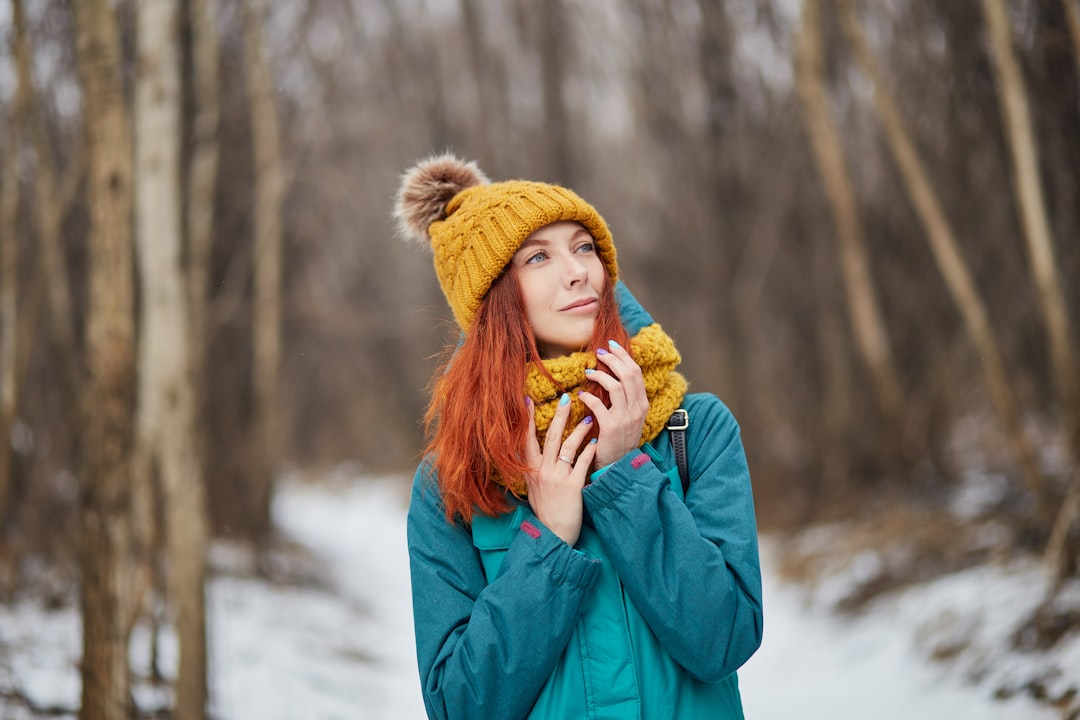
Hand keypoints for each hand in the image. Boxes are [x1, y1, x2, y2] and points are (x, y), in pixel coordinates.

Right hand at [524, 394, 597, 545]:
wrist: (553, 534)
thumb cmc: (544, 511)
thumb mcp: (530, 488)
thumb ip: (530, 469)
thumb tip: (523, 452)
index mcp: (530, 470)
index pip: (526, 439)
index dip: (526, 420)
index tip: (527, 400)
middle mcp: (542, 471)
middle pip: (551, 437)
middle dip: (559, 416)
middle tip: (566, 398)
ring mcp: (557, 478)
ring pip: (569, 447)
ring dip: (580, 430)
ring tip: (590, 418)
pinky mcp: (573, 486)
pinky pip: (583, 463)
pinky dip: (590, 451)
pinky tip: (596, 442)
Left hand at [577, 339, 647, 468]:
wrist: (618, 466)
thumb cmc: (619, 439)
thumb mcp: (629, 417)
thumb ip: (625, 398)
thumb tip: (614, 374)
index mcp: (642, 404)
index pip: (636, 372)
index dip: (623, 356)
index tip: (611, 346)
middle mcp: (637, 409)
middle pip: (628, 374)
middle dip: (613, 359)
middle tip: (598, 353)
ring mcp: (626, 419)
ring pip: (616, 386)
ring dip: (600, 375)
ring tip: (588, 372)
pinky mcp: (611, 428)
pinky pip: (599, 405)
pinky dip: (589, 397)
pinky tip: (581, 395)